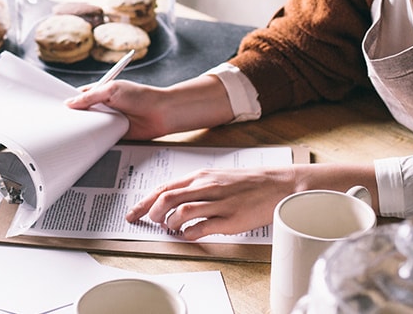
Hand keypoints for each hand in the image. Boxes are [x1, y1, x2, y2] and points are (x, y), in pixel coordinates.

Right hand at [65, 80, 175, 139]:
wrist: (161, 113)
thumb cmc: (140, 96)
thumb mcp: (112, 91)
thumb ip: (90, 97)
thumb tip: (69, 103)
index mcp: (101, 92)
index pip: (79, 97)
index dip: (68, 103)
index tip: (56, 110)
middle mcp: (103, 106)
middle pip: (82, 114)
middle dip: (73, 119)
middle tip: (59, 126)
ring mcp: (108, 120)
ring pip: (90, 127)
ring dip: (83, 130)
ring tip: (68, 136)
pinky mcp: (114, 134)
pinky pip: (100, 138)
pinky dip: (94, 141)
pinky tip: (85, 144)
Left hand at [125, 163, 378, 239]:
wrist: (279, 185)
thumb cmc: (248, 182)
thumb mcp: (217, 177)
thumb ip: (195, 187)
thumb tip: (173, 200)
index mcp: (201, 176)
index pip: (164, 188)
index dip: (145, 202)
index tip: (133, 213)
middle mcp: (206, 187)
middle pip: (167, 199)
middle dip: (152, 213)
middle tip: (150, 223)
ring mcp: (218, 203)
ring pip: (181, 212)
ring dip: (170, 223)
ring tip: (170, 229)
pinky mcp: (230, 219)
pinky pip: (201, 228)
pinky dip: (189, 233)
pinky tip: (189, 235)